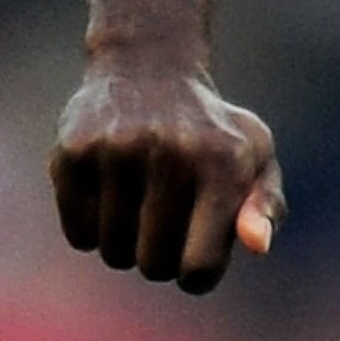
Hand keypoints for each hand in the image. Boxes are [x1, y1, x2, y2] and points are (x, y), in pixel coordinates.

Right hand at [50, 60, 284, 291]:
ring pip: (114, 253)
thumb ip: (266, 205)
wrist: (146, 65)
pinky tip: (109, 196)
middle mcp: (170, 153)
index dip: (196, 275)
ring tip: (138, 206)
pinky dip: (91, 230)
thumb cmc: (210, 129)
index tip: (195, 255)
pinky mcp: (73, 152)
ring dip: (126, 245)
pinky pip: (79, 235)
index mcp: (222, 163)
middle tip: (165, 222)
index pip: (198, 268)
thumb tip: (257, 245)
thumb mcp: (254, 156)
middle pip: (154, 266)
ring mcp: (117, 151)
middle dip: (161, 259)